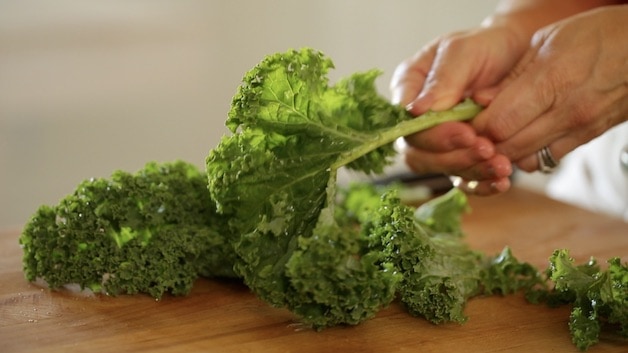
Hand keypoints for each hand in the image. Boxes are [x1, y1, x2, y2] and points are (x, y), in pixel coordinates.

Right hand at [390, 26, 524, 194]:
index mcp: (408, 89)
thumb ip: (442, 79)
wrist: (517, 55)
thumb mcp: (463, 51)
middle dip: (454, 156)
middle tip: (487, 149)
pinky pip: (463, 179)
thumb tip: (416, 111)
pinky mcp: (460, 156)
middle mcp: (417, 120)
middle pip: (419, 153)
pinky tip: (501, 182)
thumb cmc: (485, 46)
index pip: (406, 124)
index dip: (433, 135)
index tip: (467, 132)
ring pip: (441, 169)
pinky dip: (482, 184)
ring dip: (471, 170)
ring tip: (502, 166)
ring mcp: (438, 141)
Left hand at [473, 5, 627, 171]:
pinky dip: (528, 154)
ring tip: (496, 135)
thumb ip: (511, 76)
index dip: (476, 127)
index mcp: (552, 80)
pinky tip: (522, 138)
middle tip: (475, 132)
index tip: (467, 120)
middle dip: (485, 142)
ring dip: (504, 151)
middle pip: (508, 146)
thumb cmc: (598, 35)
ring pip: (525, 158)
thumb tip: (481, 100)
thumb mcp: (548, 41)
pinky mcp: (588, 139)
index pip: (497, 123)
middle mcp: (567, 111)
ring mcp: (580, 128)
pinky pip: (547, 159)